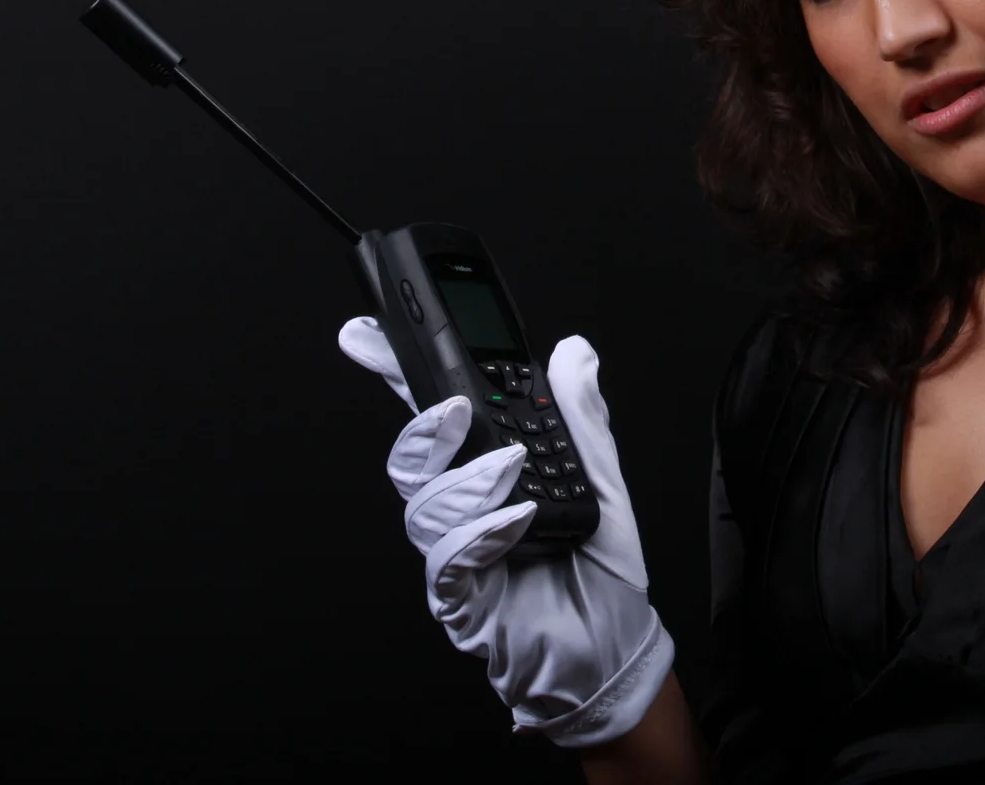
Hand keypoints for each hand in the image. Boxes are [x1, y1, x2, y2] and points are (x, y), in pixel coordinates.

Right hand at [338, 317, 673, 747]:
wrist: (615, 647)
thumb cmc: (602, 572)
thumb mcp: (603, 480)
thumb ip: (582, 417)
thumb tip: (573, 351)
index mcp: (486, 476)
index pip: (436, 418)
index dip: (398, 376)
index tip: (369, 336)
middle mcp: (462, 513)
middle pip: (412, 458)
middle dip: (420, 426)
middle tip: (453, 407)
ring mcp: (456, 556)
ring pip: (423, 506)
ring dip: (466, 480)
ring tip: (512, 467)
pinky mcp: (462, 601)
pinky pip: (447, 560)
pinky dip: (480, 531)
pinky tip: (516, 519)